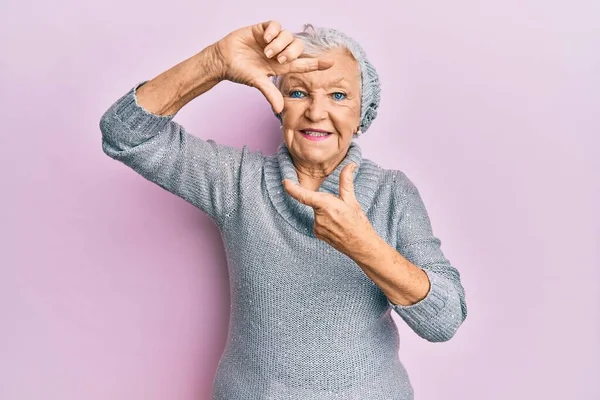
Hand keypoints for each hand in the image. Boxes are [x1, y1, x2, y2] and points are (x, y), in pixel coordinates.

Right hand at [212, 20, 333, 112]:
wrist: (223, 60)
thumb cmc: (240, 72)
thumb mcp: (257, 82)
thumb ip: (269, 93)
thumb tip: (279, 109)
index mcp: (281, 66)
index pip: (303, 64)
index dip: (316, 63)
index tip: (330, 63)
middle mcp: (279, 52)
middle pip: (298, 47)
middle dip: (292, 53)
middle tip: (279, 60)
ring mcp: (271, 40)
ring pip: (288, 35)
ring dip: (280, 44)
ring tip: (267, 52)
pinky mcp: (262, 29)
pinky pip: (276, 25)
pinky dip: (274, 31)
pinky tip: (266, 37)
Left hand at [282, 163, 376, 254]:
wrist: (361, 246)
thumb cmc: (358, 223)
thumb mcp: (352, 200)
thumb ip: (346, 181)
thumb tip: (349, 165)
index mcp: (325, 205)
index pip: (303, 195)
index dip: (291, 188)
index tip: (285, 182)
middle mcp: (318, 217)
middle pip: (315, 203)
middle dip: (325, 203)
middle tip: (341, 210)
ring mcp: (317, 227)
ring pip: (317, 213)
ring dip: (326, 213)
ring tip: (341, 220)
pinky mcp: (318, 234)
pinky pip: (318, 222)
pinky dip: (326, 221)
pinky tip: (337, 226)